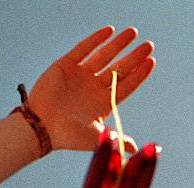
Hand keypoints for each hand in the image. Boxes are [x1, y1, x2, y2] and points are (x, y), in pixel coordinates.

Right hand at [27, 26, 154, 153]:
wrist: (41, 127)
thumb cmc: (68, 136)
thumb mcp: (96, 138)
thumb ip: (117, 139)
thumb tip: (137, 150)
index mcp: (103, 103)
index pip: (126, 85)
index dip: (139, 74)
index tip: (151, 62)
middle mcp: (93, 87)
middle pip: (119, 68)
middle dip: (134, 56)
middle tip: (149, 45)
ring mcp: (80, 75)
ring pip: (103, 55)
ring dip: (118, 44)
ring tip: (133, 32)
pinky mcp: (65, 65)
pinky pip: (83, 49)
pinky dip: (96, 39)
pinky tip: (109, 31)